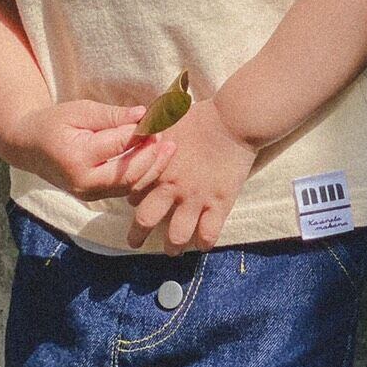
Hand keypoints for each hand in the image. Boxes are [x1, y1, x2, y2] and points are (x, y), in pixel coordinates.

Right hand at [9, 101, 175, 200]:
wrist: (28, 146)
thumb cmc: (54, 123)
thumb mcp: (80, 110)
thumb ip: (112, 115)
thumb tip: (143, 114)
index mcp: (77, 157)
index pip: (120, 145)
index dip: (143, 132)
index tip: (159, 118)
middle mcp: (83, 182)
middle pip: (129, 173)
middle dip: (152, 155)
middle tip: (166, 136)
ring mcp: (88, 193)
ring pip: (130, 186)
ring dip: (152, 168)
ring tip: (169, 148)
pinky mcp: (94, 196)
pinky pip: (124, 189)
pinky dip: (142, 175)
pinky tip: (155, 159)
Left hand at [125, 99, 257, 254]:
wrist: (233, 119)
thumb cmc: (200, 116)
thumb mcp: (165, 119)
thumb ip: (147, 131)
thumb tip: (133, 133)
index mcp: (156, 167)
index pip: (134, 194)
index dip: (134, 200)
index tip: (136, 204)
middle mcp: (172, 187)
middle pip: (146, 220)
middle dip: (138, 235)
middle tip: (136, 242)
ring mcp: (196, 198)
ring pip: (176, 236)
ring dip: (171, 247)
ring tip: (172, 250)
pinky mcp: (220, 203)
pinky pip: (208, 234)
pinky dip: (203, 243)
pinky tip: (202, 243)